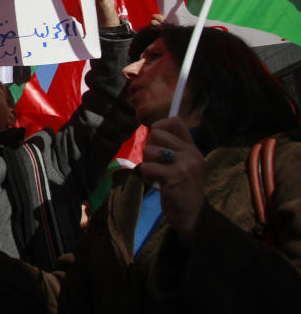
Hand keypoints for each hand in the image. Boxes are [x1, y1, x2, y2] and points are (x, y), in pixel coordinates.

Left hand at [138, 117, 204, 240]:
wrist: (192, 217)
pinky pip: (147, 167)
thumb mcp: (181, 165)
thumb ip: (170, 149)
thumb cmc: (180, 190)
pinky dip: (147, 177)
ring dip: (147, 165)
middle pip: (155, 134)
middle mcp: (191, 154)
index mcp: (192, 149)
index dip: (159, 127)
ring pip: (149, 150)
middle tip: (157, 166)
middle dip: (148, 150)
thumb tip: (148, 131)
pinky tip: (158, 185)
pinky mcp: (175, 177)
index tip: (156, 143)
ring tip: (158, 177)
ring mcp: (185, 165)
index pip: (175, 121)